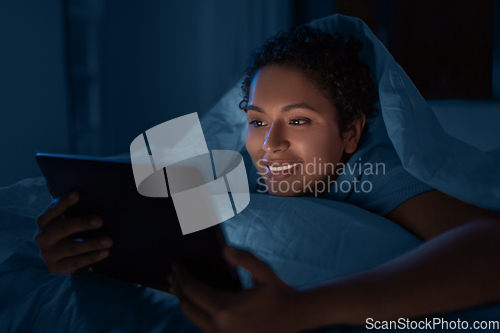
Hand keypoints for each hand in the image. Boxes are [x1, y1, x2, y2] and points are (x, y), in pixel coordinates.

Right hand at [35, 192, 112, 274]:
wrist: (59, 258)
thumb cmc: (68, 231)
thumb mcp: (65, 218)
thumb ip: (68, 205)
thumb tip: (69, 184)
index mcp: (44, 222)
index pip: (52, 210)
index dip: (64, 202)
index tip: (77, 194)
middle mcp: (43, 237)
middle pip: (63, 229)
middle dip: (82, 223)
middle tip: (101, 220)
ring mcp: (49, 254)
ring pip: (72, 248)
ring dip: (92, 243)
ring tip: (109, 240)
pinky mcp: (58, 268)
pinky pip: (76, 262)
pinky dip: (92, 257)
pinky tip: (105, 252)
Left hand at [169, 246, 305, 332]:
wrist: (294, 319)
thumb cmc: (279, 294)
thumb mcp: (265, 272)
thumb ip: (244, 259)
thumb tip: (223, 249)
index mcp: (225, 309)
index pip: (192, 291)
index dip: (182, 276)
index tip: (176, 265)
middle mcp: (218, 326)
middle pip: (187, 306)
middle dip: (178, 289)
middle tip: (173, 275)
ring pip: (192, 318)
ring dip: (184, 301)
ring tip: (178, 287)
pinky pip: (202, 324)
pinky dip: (195, 311)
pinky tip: (195, 301)